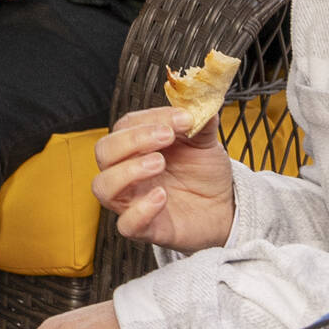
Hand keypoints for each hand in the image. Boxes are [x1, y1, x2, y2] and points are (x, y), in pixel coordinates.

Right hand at [94, 107, 237, 250]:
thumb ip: (199, 123)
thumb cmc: (205, 173)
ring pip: (103, 186)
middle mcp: (127, 172)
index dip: (150, 119)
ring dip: (127, 171)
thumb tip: (200, 99)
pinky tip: (161, 196)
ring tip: (159, 163)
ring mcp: (133, 200)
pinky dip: (140, 210)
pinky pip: (126, 225)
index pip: (125, 126)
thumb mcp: (205, 142)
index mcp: (136, 147)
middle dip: (132, 141)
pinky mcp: (147, 228)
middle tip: (166, 136)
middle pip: (104, 152)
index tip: (182, 118)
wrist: (226, 208)